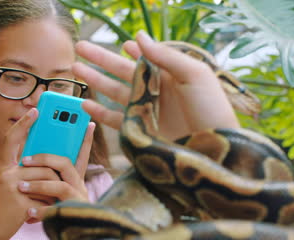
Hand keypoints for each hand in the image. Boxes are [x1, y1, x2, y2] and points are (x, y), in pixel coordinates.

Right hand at [0, 108, 49, 239]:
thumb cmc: (2, 206)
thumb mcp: (8, 184)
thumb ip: (23, 172)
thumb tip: (49, 161)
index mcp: (3, 166)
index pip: (12, 138)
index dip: (24, 123)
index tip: (36, 110)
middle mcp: (5, 173)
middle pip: (42, 163)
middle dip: (54, 176)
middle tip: (59, 183)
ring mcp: (11, 187)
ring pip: (47, 179)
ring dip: (52, 192)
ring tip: (49, 202)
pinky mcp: (19, 202)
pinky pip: (46, 196)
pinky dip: (48, 205)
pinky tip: (41, 212)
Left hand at [18, 122, 95, 222]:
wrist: (66, 238)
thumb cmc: (54, 211)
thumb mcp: (51, 191)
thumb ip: (47, 173)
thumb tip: (27, 154)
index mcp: (74, 177)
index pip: (80, 153)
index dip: (84, 137)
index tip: (87, 122)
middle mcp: (79, 185)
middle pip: (66, 164)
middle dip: (45, 158)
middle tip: (24, 159)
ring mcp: (78, 199)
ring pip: (60, 184)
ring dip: (38, 185)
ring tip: (20, 187)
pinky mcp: (73, 214)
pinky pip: (56, 208)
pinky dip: (41, 211)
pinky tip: (28, 214)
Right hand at [73, 31, 238, 139]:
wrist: (217, 151)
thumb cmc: (212, 109)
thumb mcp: (194, 75)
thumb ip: (165, 55)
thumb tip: (139, 35)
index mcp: (170, 75)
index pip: (146, 58)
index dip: (133, 50)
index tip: (122, 43)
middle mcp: (156, 92)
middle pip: (123, 71)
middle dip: (101, 59)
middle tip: (80, 47)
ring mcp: (147, 112)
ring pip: (115, 92)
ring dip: (96, 80)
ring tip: (76, 68)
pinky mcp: (141, 131)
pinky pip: (116, 120)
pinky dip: (100, 113)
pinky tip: (87, 103)